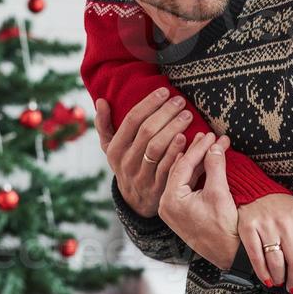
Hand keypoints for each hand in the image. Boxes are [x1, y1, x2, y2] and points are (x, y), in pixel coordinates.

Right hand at [94, 88, 194, 216]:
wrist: (135, 202)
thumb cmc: (126, 164)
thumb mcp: (111, 148)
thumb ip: (104, 125)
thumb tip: (101, 100)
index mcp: (114, 149)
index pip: (131, 120)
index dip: (149, 103)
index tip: (164, 91)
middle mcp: (126, 162)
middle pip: (146, 132)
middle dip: (165, 113)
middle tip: (180, 101)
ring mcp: (142, 176)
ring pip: (158, 148)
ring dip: (174, 129)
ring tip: (188, 115)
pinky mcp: (158, 188)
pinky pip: (169, 167)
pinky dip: (180, 151)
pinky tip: (191, 138)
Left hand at [157, 131, 241, 269]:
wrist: (230, 255)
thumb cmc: (225, 228)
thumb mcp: (220, 193)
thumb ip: (215, 166)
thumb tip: (215, 144)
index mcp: (170, 201)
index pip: (182, 166)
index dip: (198, 148)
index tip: (210, 135)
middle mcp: (166, 206)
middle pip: (179, 170)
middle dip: (196, 152)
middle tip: (209, 135)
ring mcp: (171, 210)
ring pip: (182, 178)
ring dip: (195, 162)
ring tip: (208, 144)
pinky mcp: (180, 213)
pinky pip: (184, 187)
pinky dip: (195, 174)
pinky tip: (203, 161)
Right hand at [235, 194, 292, 293]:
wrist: (255, 191)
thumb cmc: (284, 205)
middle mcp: (286, 225)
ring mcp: (267, 227)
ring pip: (276, 262)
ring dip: (279, 278)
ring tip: (280, 283)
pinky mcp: (249, 229)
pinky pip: (256, 256)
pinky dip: (262, 272)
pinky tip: (266, 279)